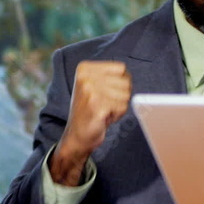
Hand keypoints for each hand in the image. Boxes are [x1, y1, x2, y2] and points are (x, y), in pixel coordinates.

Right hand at [51, 61, 131, 185]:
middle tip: (104, 103)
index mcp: (84, 68)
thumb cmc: (89, 109)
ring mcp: (90, 91)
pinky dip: (117, 115)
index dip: (119, 83)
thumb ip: (110, 75)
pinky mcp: (97, 105)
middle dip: (120, 95)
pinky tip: (104, 117)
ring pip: (126, 94)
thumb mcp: (94, 85)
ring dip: (119, 105)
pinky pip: (123, 107)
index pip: (121, 68)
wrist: (77, 134)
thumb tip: (127, 73)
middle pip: (125, 81)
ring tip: (104, 109)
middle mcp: (86, 77)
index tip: (105, 92)